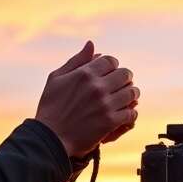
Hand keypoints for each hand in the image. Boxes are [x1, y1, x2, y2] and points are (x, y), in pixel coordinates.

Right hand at [34, 41, 140, 158]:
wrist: (50, 137)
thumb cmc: (51, 107)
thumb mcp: (57, 78)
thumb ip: (77, 60)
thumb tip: (91, 44)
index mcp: (84, 74)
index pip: (111, 61)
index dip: (113, 65)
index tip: (111, 72)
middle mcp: (97, 87)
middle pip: (125, 74)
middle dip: (125, 78)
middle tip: (121, 84)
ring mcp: (105, 105)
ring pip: (132, 93)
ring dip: (131, 95)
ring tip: (126, 98)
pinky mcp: (110, 122)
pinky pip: (131, 113)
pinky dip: (131, 112)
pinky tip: (125, 113)